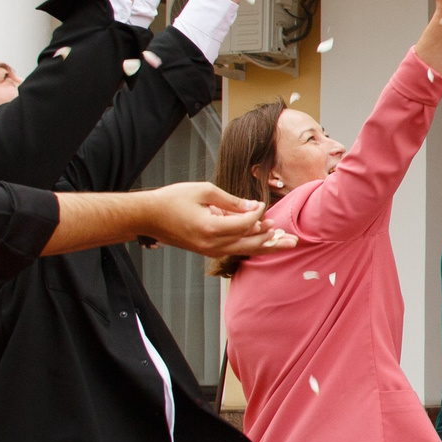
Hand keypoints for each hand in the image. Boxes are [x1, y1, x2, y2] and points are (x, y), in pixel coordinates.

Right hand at [136, 182, 295, 256]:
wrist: (147, 217)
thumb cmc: (172, 199)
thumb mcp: (203, 191)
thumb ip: (230, 201)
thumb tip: (254, 206)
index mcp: (211, 228)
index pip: (245, 224)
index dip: (257, 214)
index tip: (261, 204)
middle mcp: (212, 244)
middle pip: (251, 244)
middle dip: (274, 241)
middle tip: (294, 239)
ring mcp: (209, 250)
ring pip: (244, 249)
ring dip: (265, 245)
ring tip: (285, 243)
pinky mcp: (207, 250)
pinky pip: (233, 248)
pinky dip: (249, 244)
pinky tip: (263, 241)